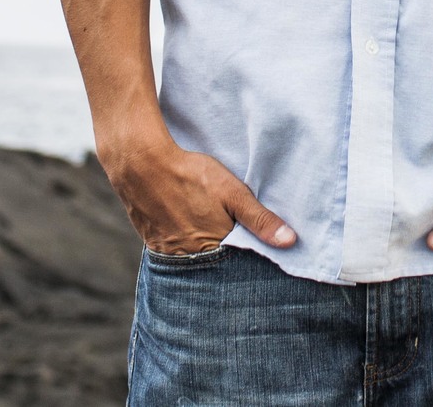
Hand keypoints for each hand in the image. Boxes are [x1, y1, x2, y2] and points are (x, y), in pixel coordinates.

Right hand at [101, 134, 296, 255]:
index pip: (238, 266)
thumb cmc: (191, 176)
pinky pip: (174, 254)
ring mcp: (168, 253)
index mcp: (214, 249)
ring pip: (194, 261)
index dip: (248, 258)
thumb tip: (290, 242)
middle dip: (226, 260)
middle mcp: (190, 259)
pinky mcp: (153, 243)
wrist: (141, 165)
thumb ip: (260, 219)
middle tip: (232, 242)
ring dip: (204, 254)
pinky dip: (185, 247)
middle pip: (215, 266)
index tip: (257, 252)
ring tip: (210, 236)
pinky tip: (188, 230)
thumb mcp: (233, 193)